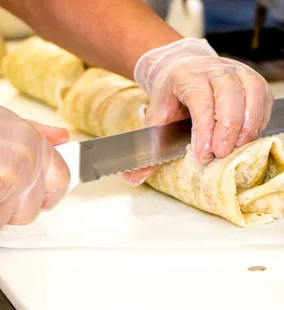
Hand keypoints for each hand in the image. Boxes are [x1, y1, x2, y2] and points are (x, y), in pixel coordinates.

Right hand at [0, 103, 69, 232]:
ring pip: (4, 220)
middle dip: (11, 209)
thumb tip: (61, 137)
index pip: (62, 180)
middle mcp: (27, 161)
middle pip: (31, 210)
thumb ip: (38, 133)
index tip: (40, 198)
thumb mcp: (8, 121)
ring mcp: (6, 179)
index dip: (50, 194)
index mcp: (35, 143)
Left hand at [123, 37, 272, 185]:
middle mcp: (214, 70)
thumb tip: (132, 179)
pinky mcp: (250, 79)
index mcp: (186, 77)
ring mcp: (235, 71)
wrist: (182, 68)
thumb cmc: (170, 96)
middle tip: (220, 155)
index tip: (202, 156)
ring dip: (248, 125)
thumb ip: (147, 147)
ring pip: (252, 93)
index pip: (200, 101)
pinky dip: (259, 119)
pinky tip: (246, 137)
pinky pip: (263, 97)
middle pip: (230, 96)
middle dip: (227, 129)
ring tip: (236, 148)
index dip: (204, 130)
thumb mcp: (154, 118)